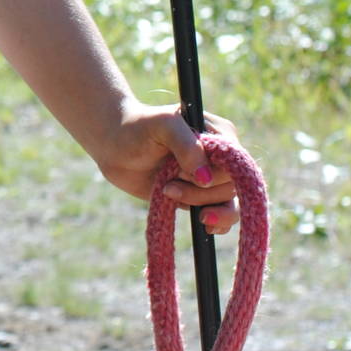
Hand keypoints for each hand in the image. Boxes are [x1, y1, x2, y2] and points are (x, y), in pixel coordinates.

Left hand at [90, 103, 243, 233]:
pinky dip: (217, 223)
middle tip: (167, 185)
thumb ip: (186, 146)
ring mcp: (210, 178)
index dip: (217, 174)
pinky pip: (221, 215)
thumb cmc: (137, 127)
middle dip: (200, 191)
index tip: (192, 177)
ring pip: (228, 203)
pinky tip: (205, 226)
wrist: (112, 145)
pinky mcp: (198, 196)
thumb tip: (206, 178)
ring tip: (168, 193)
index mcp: (220, 133)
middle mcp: (220, 157)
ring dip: (202, 205)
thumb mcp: (162, 125)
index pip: (237, 163)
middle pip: (231, 186)